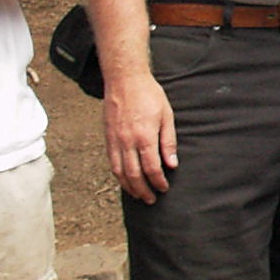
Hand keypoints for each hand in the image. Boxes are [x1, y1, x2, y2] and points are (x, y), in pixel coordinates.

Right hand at [102, 67, 177, 201]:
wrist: (124, 79)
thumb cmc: (148, 95)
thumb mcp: (166, 115)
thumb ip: (168, 142)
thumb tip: (172, 164)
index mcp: (144, 136)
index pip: (151, 168)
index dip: (158, 182)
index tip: (164, 188)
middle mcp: (127, 141)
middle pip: (134, 175)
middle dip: (143, 191)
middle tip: (151, 200)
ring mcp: (115, 140)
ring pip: (119, 172)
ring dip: (129, 187)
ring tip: (138, 195)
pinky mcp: (107, 137)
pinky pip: (111, 162)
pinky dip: (118, 175)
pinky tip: (125, 180)